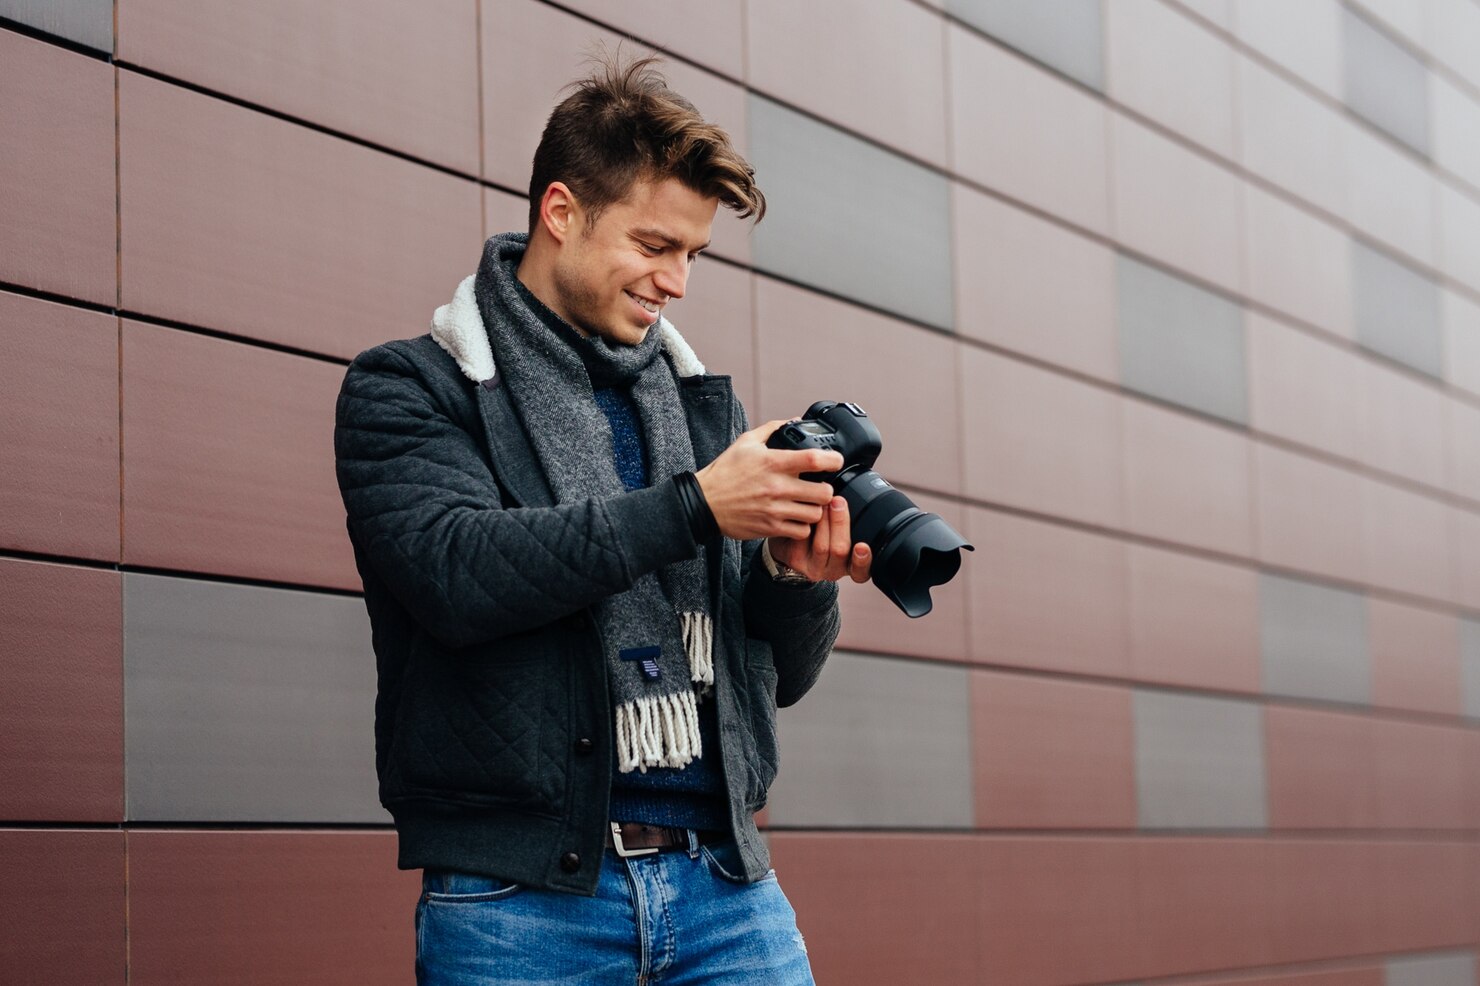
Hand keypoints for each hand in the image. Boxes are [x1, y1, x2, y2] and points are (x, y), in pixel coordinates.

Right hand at [695, 421, 841, 540]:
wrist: (704, 502)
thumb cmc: (725, 472)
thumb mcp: (746, 442)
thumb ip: (772, 428)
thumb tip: (794, 420)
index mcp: (774, 462)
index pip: (815, 459)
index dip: (833, 459)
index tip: (835, 461)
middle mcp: (777, 487)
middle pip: (824, 492)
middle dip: (826, 489)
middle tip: (820, 487)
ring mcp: (775, 509)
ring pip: (816, 514)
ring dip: (816, 509)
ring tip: (808, 504)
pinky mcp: (771, 527)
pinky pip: (801, 531)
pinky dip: (803, 526)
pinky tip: (796, 518)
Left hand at [768, 496, 872, 583]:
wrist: (791, 542)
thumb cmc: (821, 533)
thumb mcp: (840, 531)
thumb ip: (848, 522)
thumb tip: (856, 496)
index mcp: (850, 565)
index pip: (861, 570)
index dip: (864, 559)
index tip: (862, 546)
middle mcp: (834, 570)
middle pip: (840, 550)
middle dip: (840, 523)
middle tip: (838, 501)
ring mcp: (814, 567)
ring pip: (822, 546)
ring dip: (824, 521)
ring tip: (823, 502)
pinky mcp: (796, 560)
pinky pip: (803, 540)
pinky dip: (806, 522)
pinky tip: (806, 509)